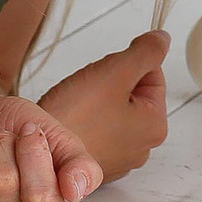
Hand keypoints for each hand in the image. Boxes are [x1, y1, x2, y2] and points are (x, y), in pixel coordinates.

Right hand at [37, 31, 171, 182]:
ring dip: (97, 100)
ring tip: (77, 106)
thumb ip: (146, 51)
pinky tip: (72, 121)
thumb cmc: (74, 117)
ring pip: (113, 109)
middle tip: (88, 90)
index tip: (106, 73)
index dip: (127, 64)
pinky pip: (97, 128)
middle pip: (133, 93)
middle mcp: (142, 147)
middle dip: (111, 83)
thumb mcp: (116, 72)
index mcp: (155, 126)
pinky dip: (85, 119)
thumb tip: (162, 40)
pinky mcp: (96, 161)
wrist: (40, 153)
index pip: (152, 75)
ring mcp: (118, 157)